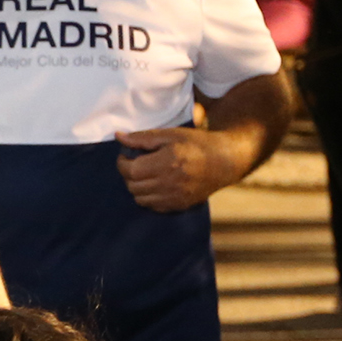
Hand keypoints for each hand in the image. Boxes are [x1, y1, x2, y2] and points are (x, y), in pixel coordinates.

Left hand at [115, 127, 249, 212]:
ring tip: (145, 173)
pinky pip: (153, 206)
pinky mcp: (179, 205)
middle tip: (134, 162)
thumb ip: (142, 137)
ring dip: (136, 186)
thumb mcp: (170, 134)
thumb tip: (118, 136)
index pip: (131, 170)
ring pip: (140, 198)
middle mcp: (170, 182)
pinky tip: (156, 184)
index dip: (122, 162)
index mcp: (167, 162)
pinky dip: (148, 196)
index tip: (125, 155)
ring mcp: (175, 197)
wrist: (223, 161)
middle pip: (133, 185)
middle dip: (128, 174)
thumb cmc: (196, 143)